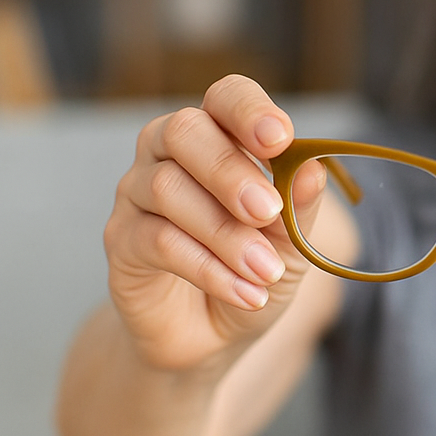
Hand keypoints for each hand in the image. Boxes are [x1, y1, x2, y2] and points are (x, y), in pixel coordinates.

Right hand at [102, 75, 330, 371]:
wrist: (211, 337)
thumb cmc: (252, 270)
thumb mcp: (292, 244)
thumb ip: (301, 206)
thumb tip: (314, 169)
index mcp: (217, 136)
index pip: (225, 97)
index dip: (249, 110)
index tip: (280, 138)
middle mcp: (167, 152)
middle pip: (185, 131)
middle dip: (231, 170)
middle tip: (268, 211)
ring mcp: (136, 193)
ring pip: (167, 188)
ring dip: (225, 233)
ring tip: (266, 271)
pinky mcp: (120, 241)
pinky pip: (157, 241)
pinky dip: (208, 268)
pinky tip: (245, 293)